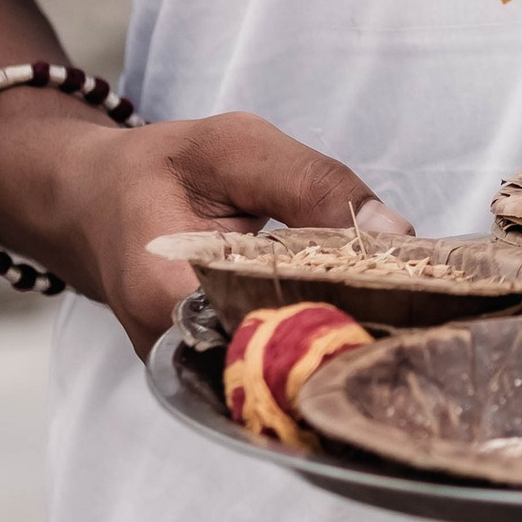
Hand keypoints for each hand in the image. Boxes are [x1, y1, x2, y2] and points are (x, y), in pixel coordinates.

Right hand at [0, 93, 410, 358]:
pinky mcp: (207, 372)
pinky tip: (365, 325)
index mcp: (167, 294)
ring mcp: (188, 371)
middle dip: (351, 342)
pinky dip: (315, 348)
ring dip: (338, 347)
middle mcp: (173, 352)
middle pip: (279, 365)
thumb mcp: (238, 146)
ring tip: (406, 324)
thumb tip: (396, 235)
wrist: (94, 199)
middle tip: (428, 324)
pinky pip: (270, 370)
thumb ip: (313, 184)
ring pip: (278, 375)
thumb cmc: (165, 166)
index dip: (342, 321)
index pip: (270, 329)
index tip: (408, 309)